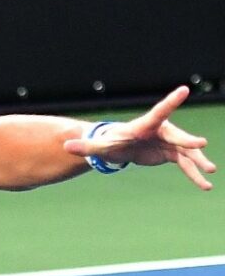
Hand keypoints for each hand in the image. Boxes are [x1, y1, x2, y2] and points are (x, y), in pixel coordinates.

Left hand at [64, 85, 216, 189]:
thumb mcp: (99, 147)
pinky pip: (185, 165)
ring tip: (210, 173)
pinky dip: (194, 175)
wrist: (120, 147)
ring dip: (198, 162)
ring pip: (186, 153)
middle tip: (200, 145)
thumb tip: (65, 147)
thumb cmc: (111, 142)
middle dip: (188, 141)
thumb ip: (86, 147)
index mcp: (145, 125)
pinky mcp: (171, 154)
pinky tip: (204, 185)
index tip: (183, 90)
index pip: (158, 112)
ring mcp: (169, 142)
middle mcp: (161, 131)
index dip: (170, 102)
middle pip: (177, 136)